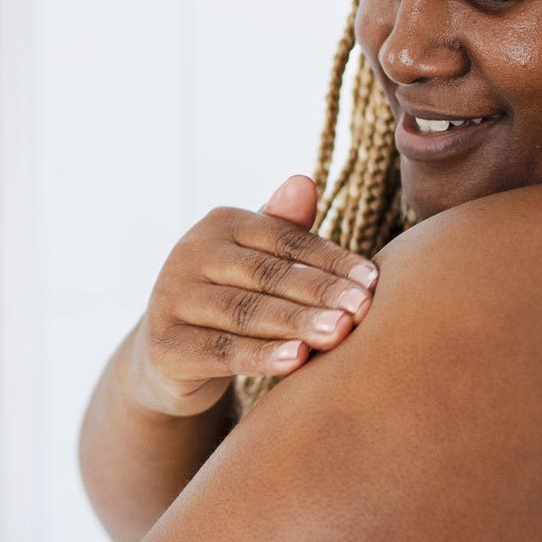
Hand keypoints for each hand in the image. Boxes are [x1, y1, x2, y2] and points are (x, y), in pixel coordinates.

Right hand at [125, 174, 380, 417]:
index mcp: (220, 224)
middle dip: (320, 292)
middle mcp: (190, 253)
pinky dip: (261, 356)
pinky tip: (297, 360)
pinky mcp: (166, 345)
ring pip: (246, 311)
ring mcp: (172, 299)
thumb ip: (285, 228)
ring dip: (296, 323)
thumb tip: (305, 181)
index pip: (284, 239)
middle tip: (363, 309)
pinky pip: (221, 351)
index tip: (374, 282)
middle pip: (267, 274)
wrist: (170, 356)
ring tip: (338, 333)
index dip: (331, 260)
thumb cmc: (231, 298)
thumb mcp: (257, 262)